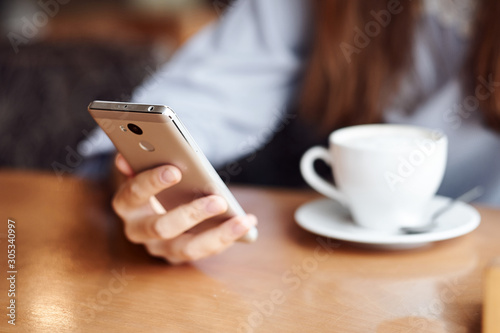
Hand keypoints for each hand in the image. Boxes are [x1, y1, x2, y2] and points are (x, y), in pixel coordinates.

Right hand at [112, 153, 256, 263]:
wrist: (155, 207)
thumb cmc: (154, 182)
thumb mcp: (145, 168)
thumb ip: (139, 161)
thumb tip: (124, 159)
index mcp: (126, 205)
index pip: (134, 194)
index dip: (152, 182)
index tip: (175, 170)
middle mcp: (138, 231)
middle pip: (162, 228)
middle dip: (191, 214)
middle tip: (218, 201)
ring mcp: (160, 248)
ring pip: (188, 249)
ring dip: (219, 234)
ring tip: (244, 221)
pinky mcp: (180, 256)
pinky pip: (205, 251)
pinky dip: (227, 238)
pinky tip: (247, 223)